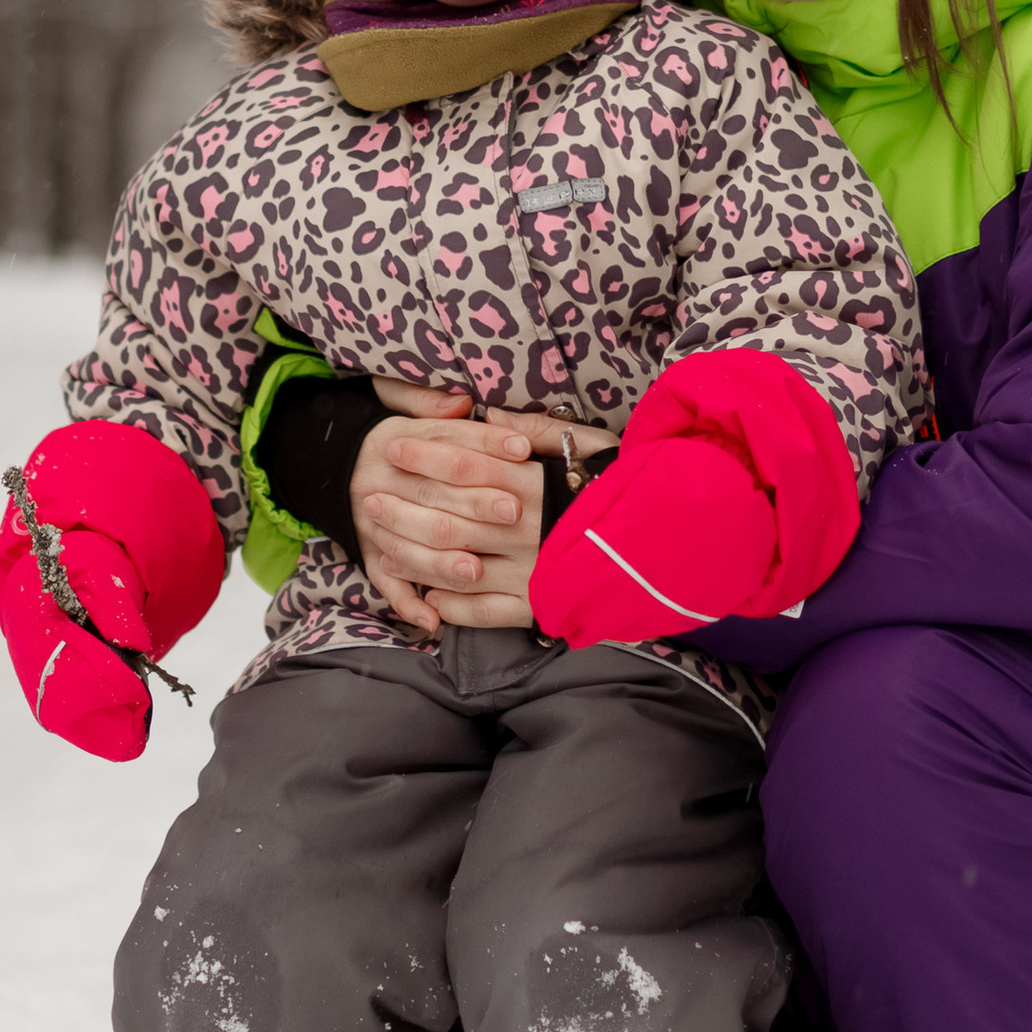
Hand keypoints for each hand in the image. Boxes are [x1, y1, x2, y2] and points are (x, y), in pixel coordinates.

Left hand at [354, 391, 614, 632]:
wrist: (664, 539)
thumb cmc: (621, 482)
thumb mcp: (586, 443)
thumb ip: (536, 430)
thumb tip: (486, 419)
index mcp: (535, 484)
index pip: (466, 465)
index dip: (425, 455)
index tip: (391, 447)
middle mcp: (526, 528)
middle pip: (450, 516)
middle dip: (405, 507)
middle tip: (367, 499)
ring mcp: (531, 570)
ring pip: (459, 566)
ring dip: (416, 558)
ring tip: (384, 548)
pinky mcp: (540, 605)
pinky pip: (488, 612)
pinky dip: (455, 608)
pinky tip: (430, 600)